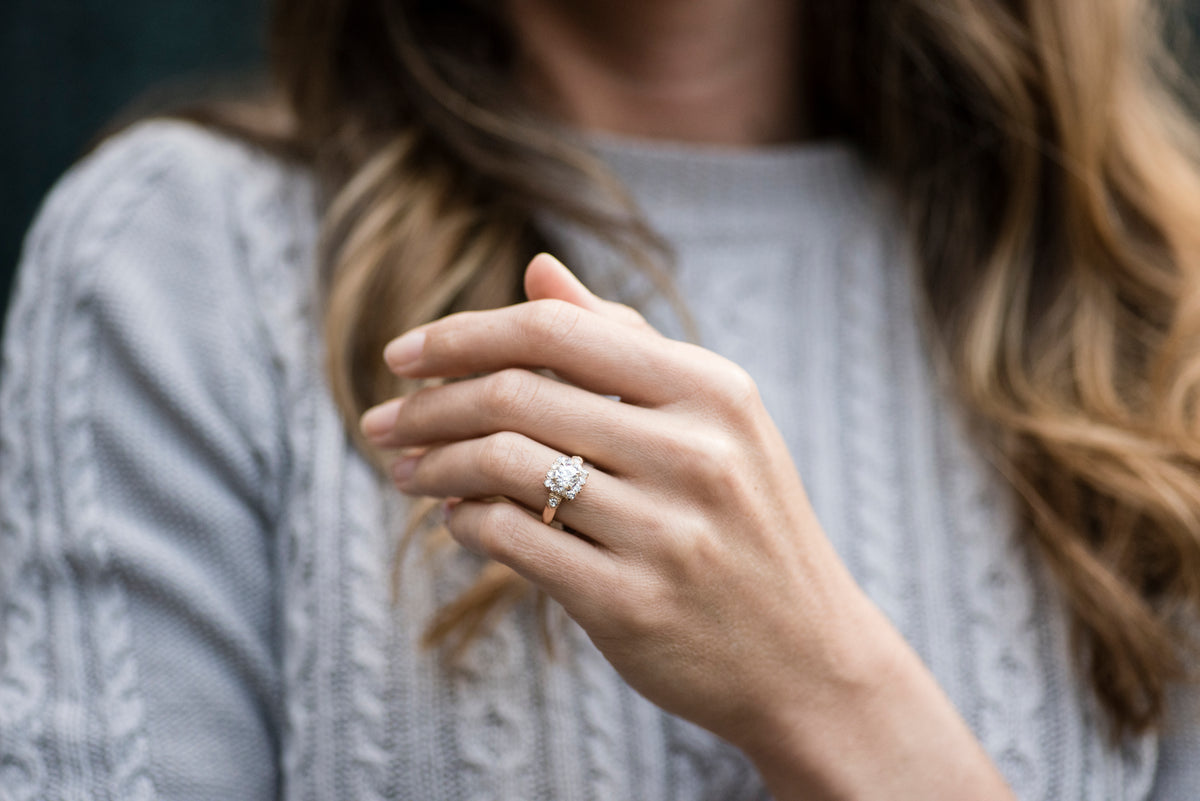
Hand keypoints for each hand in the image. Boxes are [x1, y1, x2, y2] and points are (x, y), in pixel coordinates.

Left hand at [361, 254, 1013, 799]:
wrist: (810, 657)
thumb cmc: (746, 523)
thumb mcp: (712, 419)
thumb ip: (624, 342)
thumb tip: (538, 267)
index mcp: (712, 388)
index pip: (555, 329)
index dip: (462, 333)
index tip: (401, 354)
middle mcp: (693, 450)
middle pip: (516, 393)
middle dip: (426, 403)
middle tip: (381, 420)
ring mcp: (664, 530)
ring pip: (502, 465)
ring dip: (433, 464)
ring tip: (405, 469)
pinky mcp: (630, 602)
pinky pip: (511, 540)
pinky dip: (463, 522)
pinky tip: (453, 519)